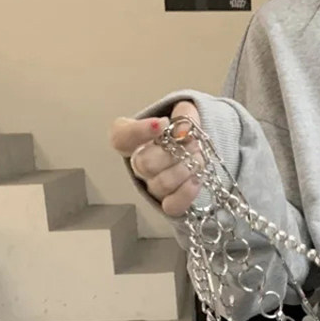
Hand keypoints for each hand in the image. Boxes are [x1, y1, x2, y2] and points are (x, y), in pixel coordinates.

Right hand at [109, 99, 203, 216]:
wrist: (198, 153)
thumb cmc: (184, 133)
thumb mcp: (182, 115)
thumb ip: (183, 114)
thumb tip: (184, 126)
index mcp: (133, 140)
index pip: (121, 138)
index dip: (138, 132)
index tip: (162, 124)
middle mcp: (138, 165)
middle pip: (144, 164)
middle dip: (173, 152)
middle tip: (192, 142)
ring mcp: (152, 187)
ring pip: (161, 184)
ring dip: (185, 169)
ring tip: (199, 157)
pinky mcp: (168, 204)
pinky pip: (171, 206)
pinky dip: (186, 192)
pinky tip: (197, 179)